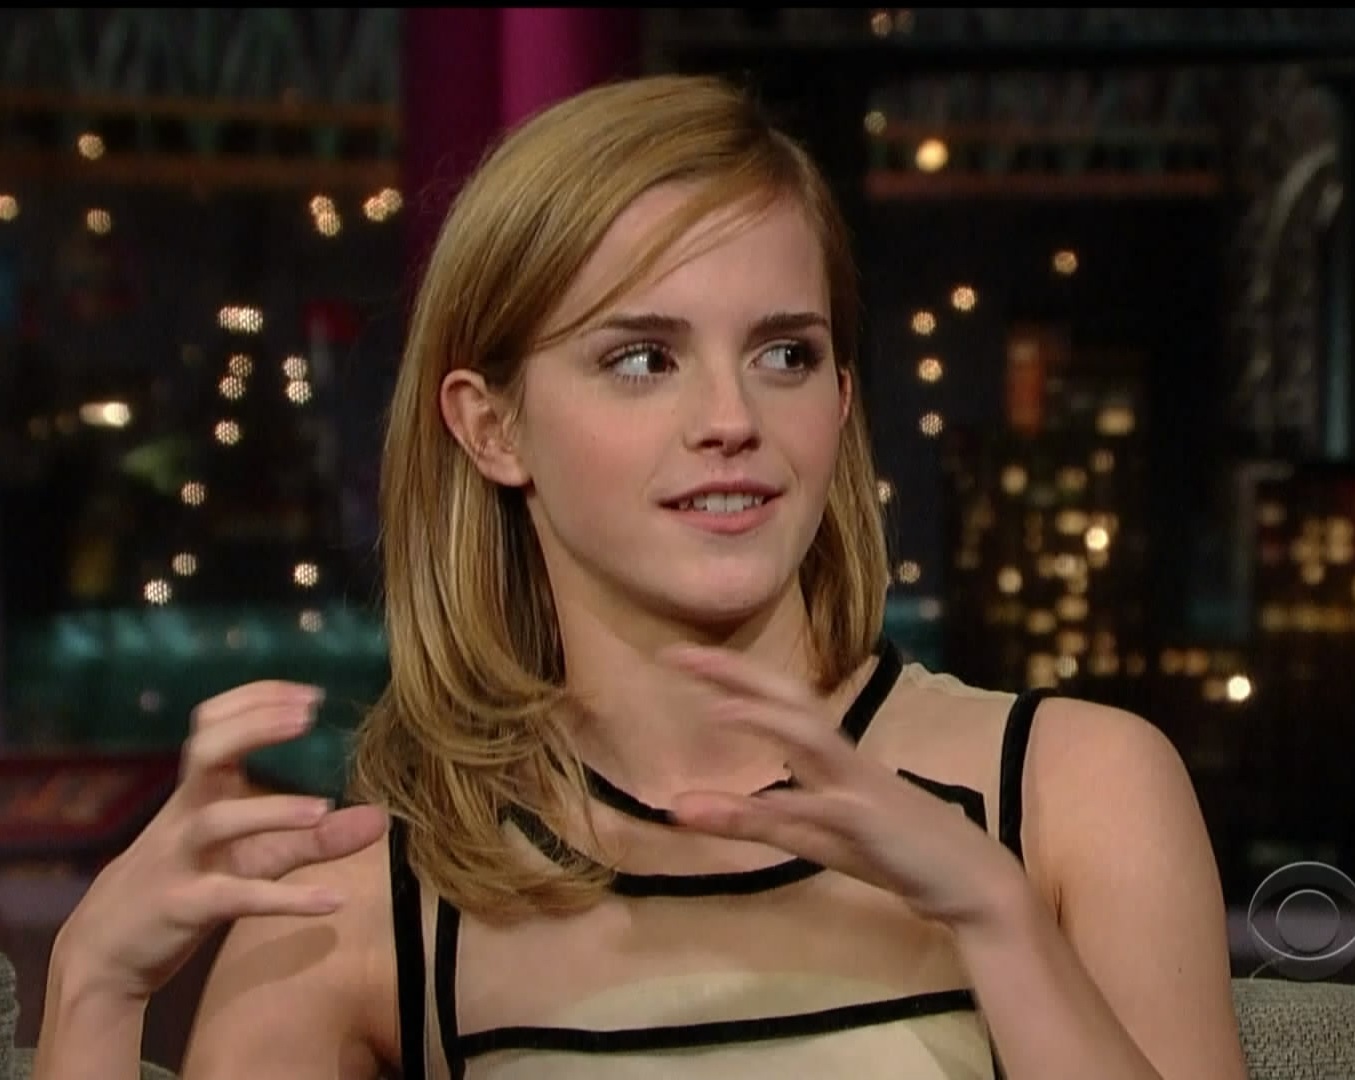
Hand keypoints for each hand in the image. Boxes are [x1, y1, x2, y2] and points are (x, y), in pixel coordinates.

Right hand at [54, 681, 387, 1002]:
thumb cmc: (192, 883)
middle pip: (206, 752)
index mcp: (200, 791)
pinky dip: (284, 899)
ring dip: (271, 811)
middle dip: (253, 727)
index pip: (214, 724)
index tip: (310, 695)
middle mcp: (187, 814)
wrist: (111, 948)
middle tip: (306, 716)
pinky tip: (334, 902)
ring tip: (322, 808)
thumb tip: (382, 819)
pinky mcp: (182, 908)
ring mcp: (180, 859)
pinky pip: (232, 898)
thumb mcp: (255, 857)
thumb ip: (315, 837)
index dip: (256, 700)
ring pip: (216, 822)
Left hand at [658, 645, 1024, 929]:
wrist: (971, 879)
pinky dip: (787, 805)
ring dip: (766, 720)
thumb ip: (752, 820)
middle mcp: (843, 759)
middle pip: (791, 701)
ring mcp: (860, 788)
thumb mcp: (811, 837)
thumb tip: (682, 806)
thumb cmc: (891, 849)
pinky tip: (756, 802)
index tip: (679, 655)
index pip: (777, 701)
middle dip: (738, 673)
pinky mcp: (871, 826)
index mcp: (829, 756)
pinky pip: (825, 812)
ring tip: (718, 707)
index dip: (731, 674)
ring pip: (811, 741)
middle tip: (678, 656)